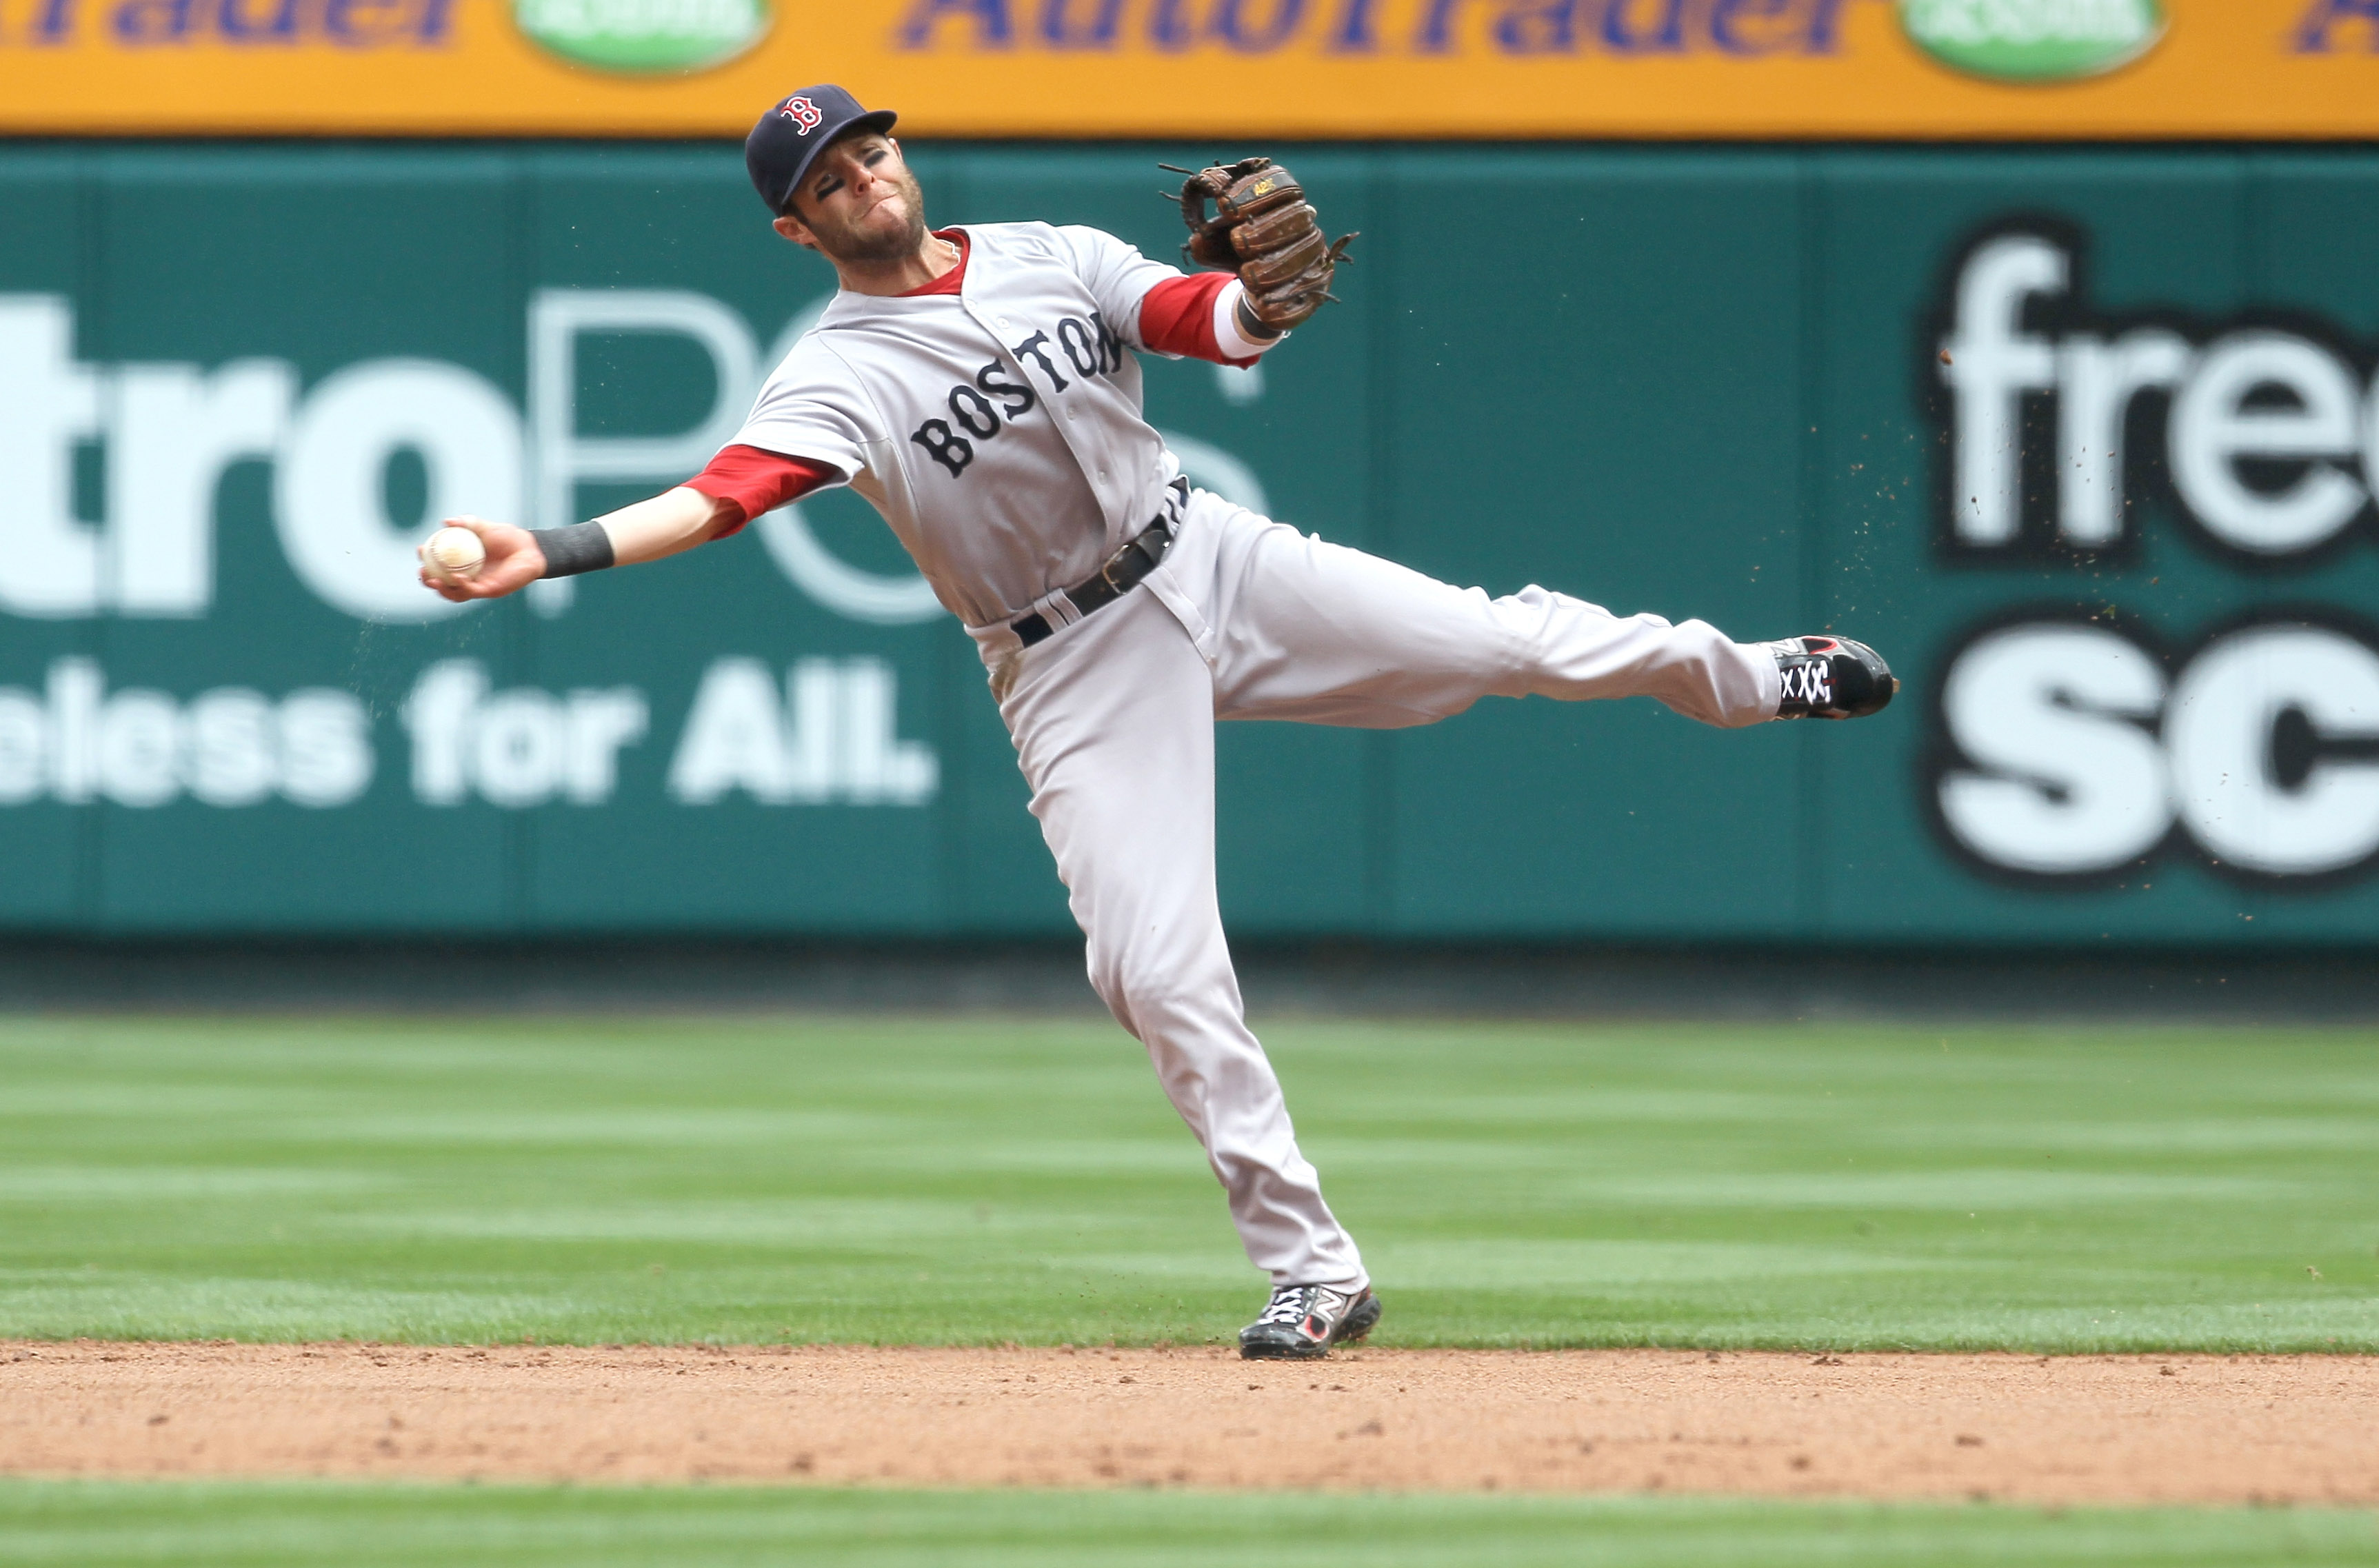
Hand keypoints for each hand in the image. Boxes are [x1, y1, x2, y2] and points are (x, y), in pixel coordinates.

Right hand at [418, 516, 544, 602]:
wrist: (529, 548)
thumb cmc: (508, 537)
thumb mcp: (484, 527)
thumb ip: (467, 523)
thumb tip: (447, 521)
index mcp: (463, 562)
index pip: (439, 564)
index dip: (427, 559)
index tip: (421, 549)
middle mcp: (468, 576)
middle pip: (442, 583)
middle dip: (428, 580)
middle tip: (422, 571)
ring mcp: (478, 585)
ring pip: (454, 593)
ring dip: (441, 589)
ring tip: (432, 581)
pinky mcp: (489, 591)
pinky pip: (471, 591)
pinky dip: (462, 586)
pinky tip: (456, 577)